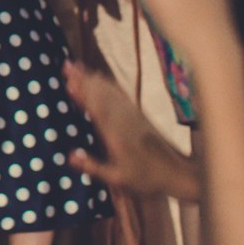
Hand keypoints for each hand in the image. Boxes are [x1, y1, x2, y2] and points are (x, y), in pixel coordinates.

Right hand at [66, 62, 198, 201]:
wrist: (177, 172)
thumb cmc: (146, 178)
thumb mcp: (118, 178)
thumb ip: (93, 166)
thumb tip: (70, 156)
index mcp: (116, 134)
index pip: (96, 109)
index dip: (83, 94)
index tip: (68, 82)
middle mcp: (123, 120)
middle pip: (101, 94)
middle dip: (83, 79)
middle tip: (66, 66)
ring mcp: (133, 115)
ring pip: (110, 91)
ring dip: (93, 78)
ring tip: (78, 67)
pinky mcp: (140, 115)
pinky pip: (121, 94)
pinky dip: (108, 84)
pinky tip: (102, 78)